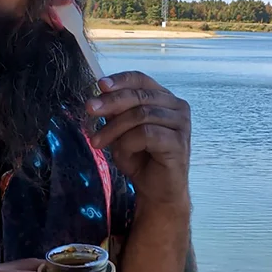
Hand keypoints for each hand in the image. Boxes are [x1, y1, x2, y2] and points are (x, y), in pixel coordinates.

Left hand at [86, 71, 190, 207]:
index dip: (121, 80)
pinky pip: (146, 134)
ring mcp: (181, 124)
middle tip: (89, 109)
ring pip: (140, 115)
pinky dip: (128, 143)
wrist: (157, 191)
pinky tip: (122, 154)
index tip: (100, 84)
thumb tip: (101, 93)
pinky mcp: (179, 143)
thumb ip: (116, 111)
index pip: (142, 79)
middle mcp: (177, 107)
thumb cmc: (142, 158)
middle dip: (111, 102)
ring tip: (99, 142)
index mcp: (165, 98)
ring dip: (115, 128)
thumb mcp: (122, 130)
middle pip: (139, 96)